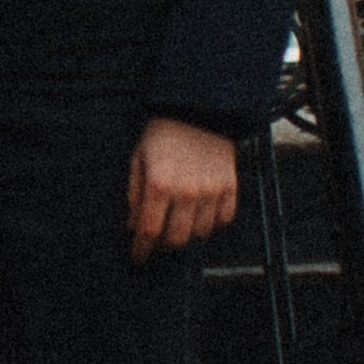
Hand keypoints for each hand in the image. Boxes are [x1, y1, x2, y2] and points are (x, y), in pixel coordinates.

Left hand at [127, 116, 237, 261]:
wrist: (197, 107)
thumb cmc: (164, 133)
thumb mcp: (139, 159)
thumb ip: (135, 194)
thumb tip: (134, 224)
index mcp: (160, 183)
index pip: (149, 231)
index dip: (141, 249)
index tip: (138, 256)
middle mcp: (187, 191)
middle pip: (176, 239)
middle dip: (163, 244)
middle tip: (158, 239)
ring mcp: (211, 190)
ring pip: (201, 233)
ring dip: (188, 233)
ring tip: (179, 222)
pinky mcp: (230, 186)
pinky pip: (224, 219)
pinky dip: (213, 223)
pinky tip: (202, 214)